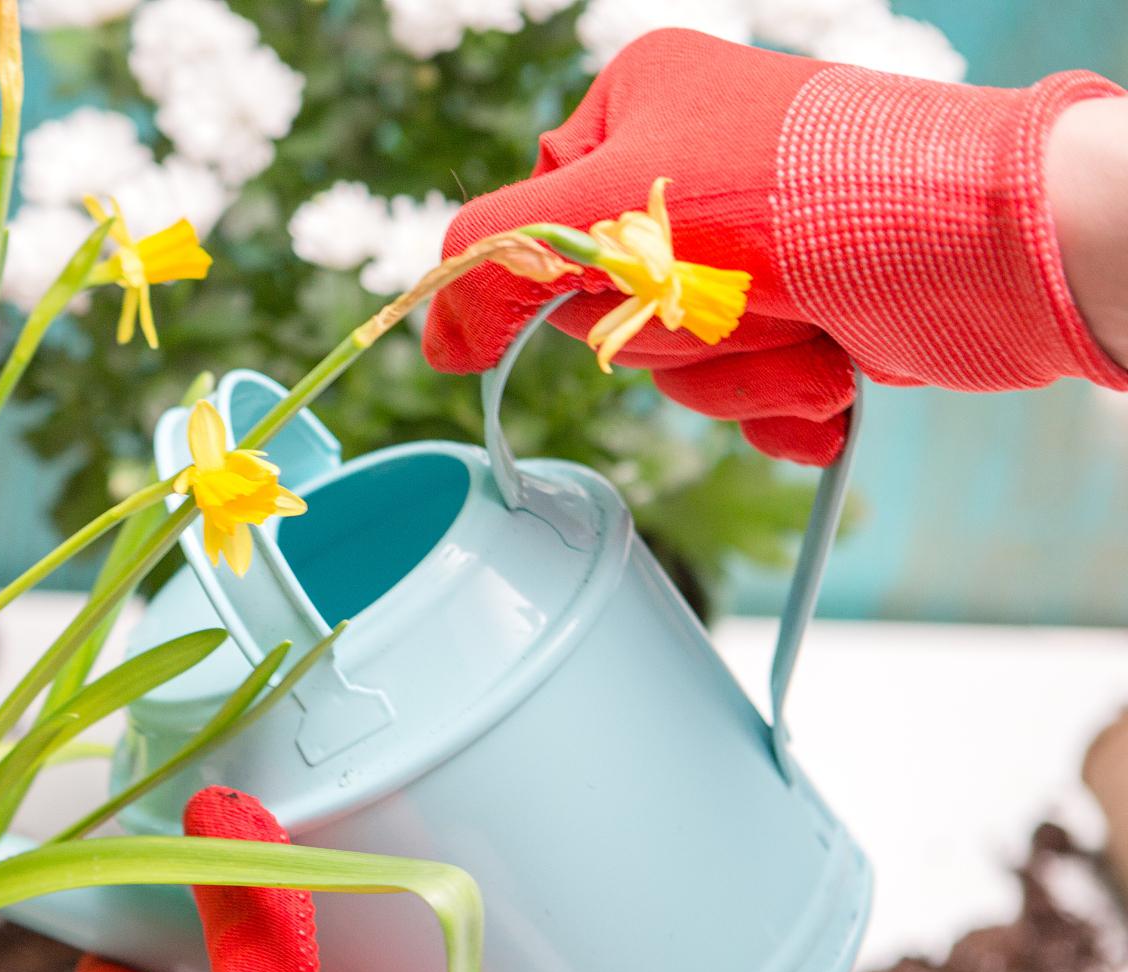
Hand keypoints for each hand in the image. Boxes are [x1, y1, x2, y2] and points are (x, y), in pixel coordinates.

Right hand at [423, 28, 1127, 465]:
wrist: (991, 245)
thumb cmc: (802, 195)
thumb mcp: (610, 211)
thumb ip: (497, 265)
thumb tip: (431, 336)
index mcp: (638, 113)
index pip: (533, 226)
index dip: (565, 281)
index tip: (612, 286)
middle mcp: (694, 175)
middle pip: (607, 311)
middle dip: (677, 335)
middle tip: (741, 296)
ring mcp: (757, 250)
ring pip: (680, 366)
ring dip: (741, 375)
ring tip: (810, 334)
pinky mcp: (812, 314)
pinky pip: (748, 400)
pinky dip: (783, 407)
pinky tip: (833, 381)